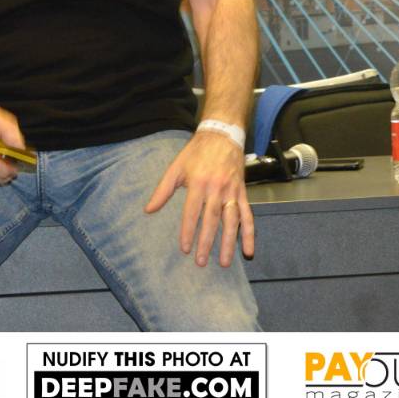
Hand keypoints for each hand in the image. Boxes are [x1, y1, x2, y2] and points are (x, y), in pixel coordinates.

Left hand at [145, 129, 254, 267]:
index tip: (185, 249)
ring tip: (226, 262)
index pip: (192, 212)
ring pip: (232, 220)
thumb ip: (163, 190)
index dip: (188, 231)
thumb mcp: (176, 167)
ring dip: (230, 242)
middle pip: (212, 220)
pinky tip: (249, 250)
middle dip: (208, 242)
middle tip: (202, 262)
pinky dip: (250, 233)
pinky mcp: (242, 192)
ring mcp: (232, 191)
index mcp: (198, 183)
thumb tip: (148, 210)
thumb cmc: (196, 152)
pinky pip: (248, 215)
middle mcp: (217, 189)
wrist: (223, 134)